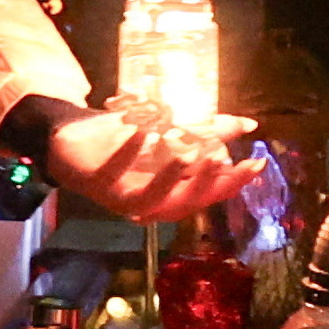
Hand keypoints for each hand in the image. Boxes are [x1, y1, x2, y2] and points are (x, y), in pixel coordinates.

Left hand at [34, 106, 261, 223]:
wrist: (70, 138)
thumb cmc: (124, 139)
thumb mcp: (170, 131)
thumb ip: (208, 130)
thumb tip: (248, 125)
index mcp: (170, 193)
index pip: (208, 194)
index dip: (233, 182)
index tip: (257, 162)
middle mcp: (150, 203)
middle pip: (184, 203)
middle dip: (207, 186)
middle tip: (225, 161)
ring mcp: (122, 197)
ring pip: (151, 200)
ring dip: (170, 178)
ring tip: (189, 154)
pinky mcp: (97, 184)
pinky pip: (114, 173)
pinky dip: (127, 153)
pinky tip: (141, 131)